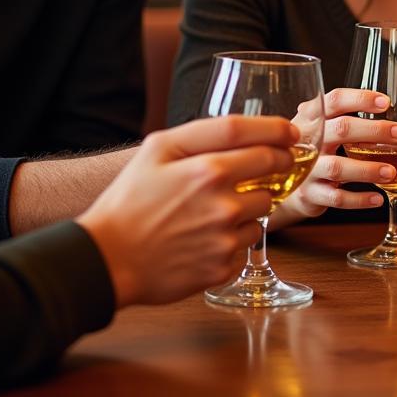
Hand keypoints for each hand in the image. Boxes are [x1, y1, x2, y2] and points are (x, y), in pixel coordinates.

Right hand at [76, 115, 297, 307]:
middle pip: (274, 172)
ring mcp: (225, 235)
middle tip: (266, 166)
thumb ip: (204, 133)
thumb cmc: (129, 200)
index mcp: (205, 168)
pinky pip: (248, 242)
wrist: (106, 260)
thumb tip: (250, 131)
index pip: (262, 140)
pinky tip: (208, 236)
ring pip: (264, 209)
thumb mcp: (157, 150)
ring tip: (216, 208)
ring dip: (251, 205)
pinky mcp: (224, 265)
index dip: (280, 132)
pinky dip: (236, 236)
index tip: (290, 133)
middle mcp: (221, 201)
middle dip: (276, 165)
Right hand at [271, 87, 396, 225]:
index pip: (335, 101)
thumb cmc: (313, 148)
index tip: (386, 102)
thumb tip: (389, 113)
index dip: (360, 99)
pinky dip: (359, 199)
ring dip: (367, 169)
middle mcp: (307, 140)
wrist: (282, 183)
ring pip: (337, 167)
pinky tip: (378, 198)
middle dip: (374, 131)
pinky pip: (336, 198)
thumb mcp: (322, 127)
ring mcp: (306, 169)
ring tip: (391, 172)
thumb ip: (346, 118)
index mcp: (312, 117)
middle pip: (341, 129)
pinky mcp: (308, 194)